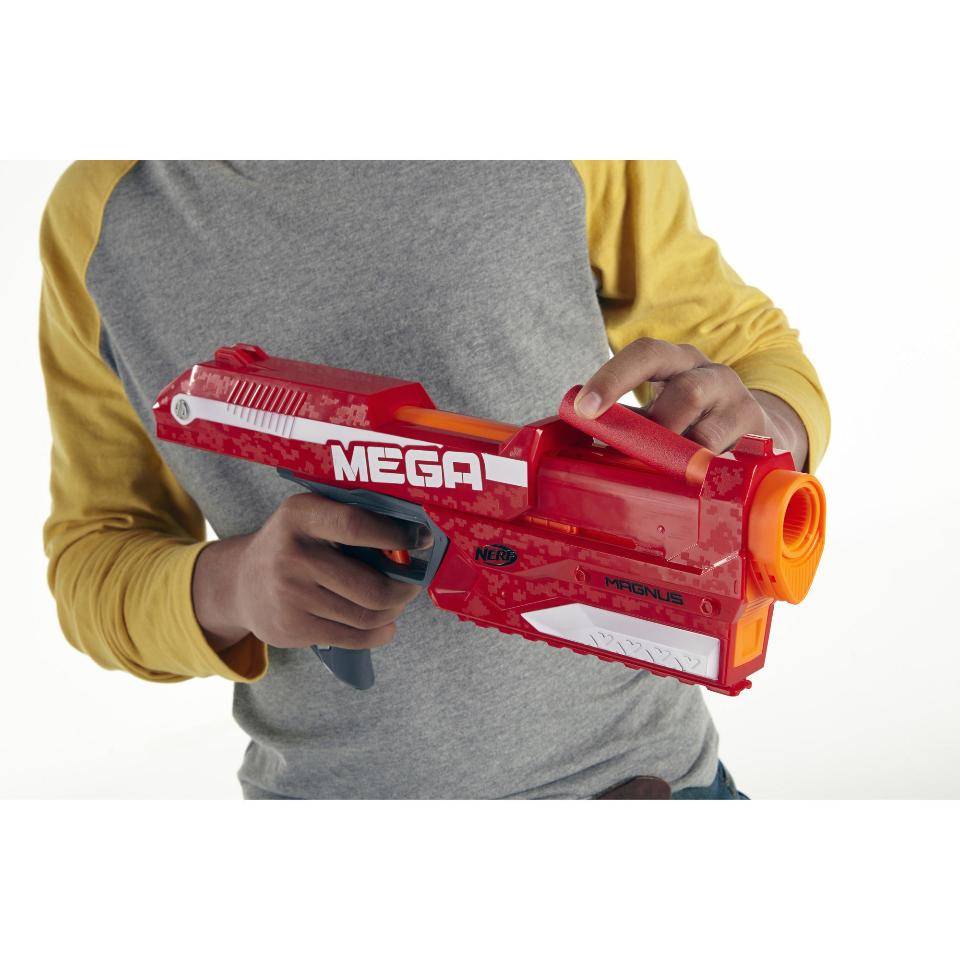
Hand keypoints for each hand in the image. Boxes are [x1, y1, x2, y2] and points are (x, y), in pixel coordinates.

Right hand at [192, 493, 429, 652]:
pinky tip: (386, 626)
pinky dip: (378, 634)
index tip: (421, 541)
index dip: (396, 536)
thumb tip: (411, 544)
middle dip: (403, 590)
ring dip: (392, 612)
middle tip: (412, 586)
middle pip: (371, 586)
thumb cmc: (294, 545)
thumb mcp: (311, 517)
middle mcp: (292, 555)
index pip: (357, 525)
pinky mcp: (292, 628)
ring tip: (396, 604)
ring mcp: (290, 595)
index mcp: (300, 515)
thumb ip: (351, 521)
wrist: (240, 583)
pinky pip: (351, 638)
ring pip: (366, 616)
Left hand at [575, 337, 808, 468]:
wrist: (752, 429)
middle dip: (657, 429)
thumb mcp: (659, 409)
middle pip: (686, 392)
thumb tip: (584, 440)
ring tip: (666, 472)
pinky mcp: (758, 433)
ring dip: (682, 456)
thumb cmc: (691, 418)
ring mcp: (738, 402)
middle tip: (636, 456)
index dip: (613, 378)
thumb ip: (628, 421)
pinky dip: (708, 472)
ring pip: (710, 429)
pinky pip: (731, 457)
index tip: (584, 408)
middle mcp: (711, 374)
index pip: (646, 354)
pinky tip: (697, 482)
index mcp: (677, 361)